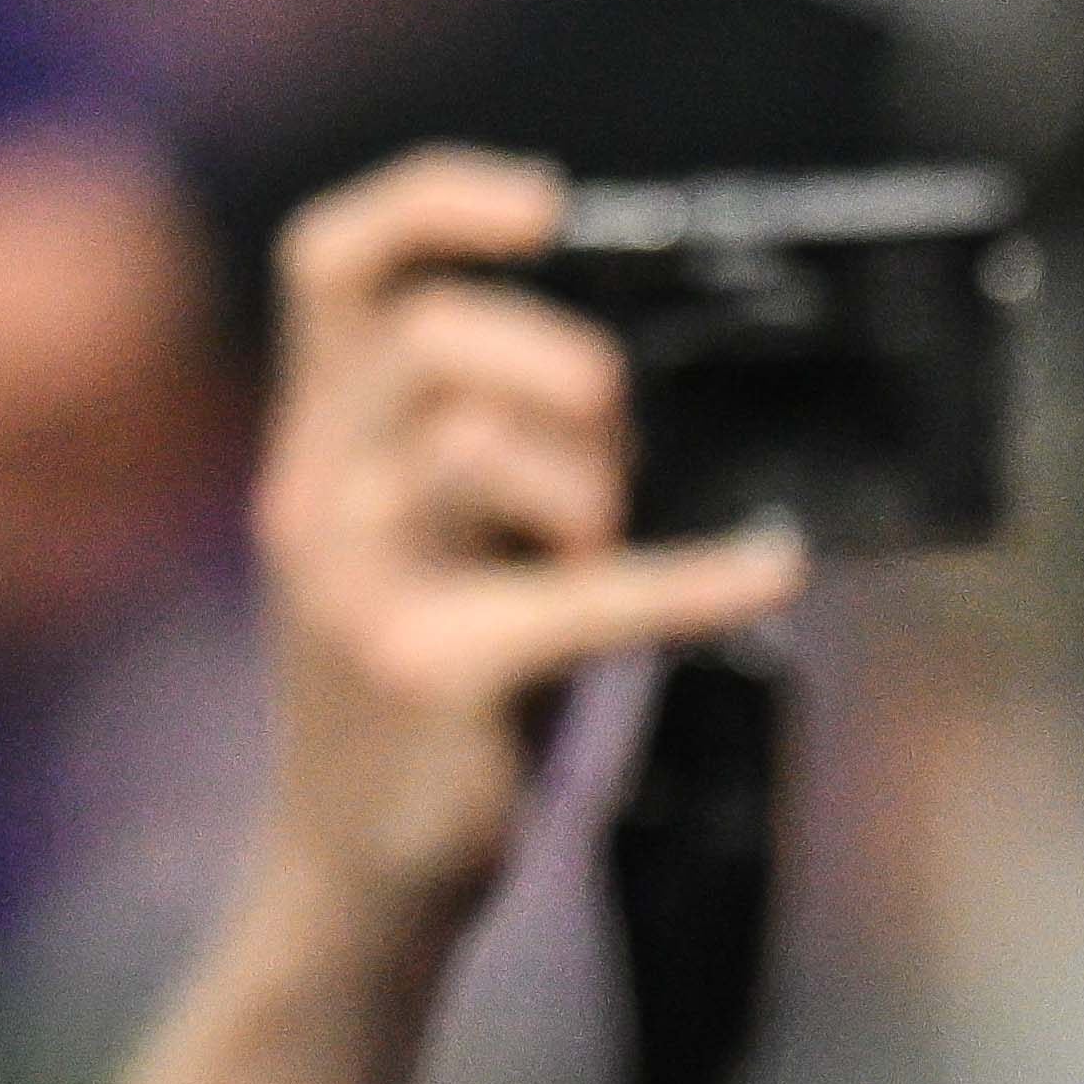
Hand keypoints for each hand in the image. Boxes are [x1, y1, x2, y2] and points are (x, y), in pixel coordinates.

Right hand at [249, 152, 812, 931]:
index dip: (435, 203)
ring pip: (480, 444)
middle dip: (559, 361)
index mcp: (318, 440)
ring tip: (610, 544)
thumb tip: (645, 381)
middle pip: (434, 337)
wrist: (358, 881)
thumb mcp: (443, 546)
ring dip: (591, 479)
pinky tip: (768, 570)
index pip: (331, 264)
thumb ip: (495, 450)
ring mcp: (356, 579)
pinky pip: (585, 593)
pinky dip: (698, 577)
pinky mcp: (426, 667)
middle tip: (617, 425)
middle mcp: (314, 490)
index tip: (550, 204)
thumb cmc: (435, 703)